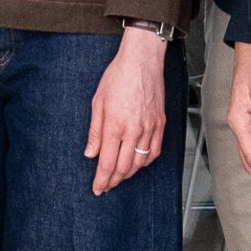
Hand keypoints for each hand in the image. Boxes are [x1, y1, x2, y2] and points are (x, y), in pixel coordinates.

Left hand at [86, 28, 169, 195]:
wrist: (142, 61)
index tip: (97, 188)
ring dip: (128, 174)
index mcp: (115, 126)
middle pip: (123, 168)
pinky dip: (145, 162)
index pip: (107, 163)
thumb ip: (94, 132)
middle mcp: (134, 131)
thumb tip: (90, 154)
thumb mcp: (97, 103)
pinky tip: (138, 164)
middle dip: (113, 181)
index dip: (101, 180)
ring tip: (119, 177)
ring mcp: (149, 128)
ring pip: (139, 163)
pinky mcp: (160, 124)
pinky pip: (154, 152)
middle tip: (106, 186)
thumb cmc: (118, 77)